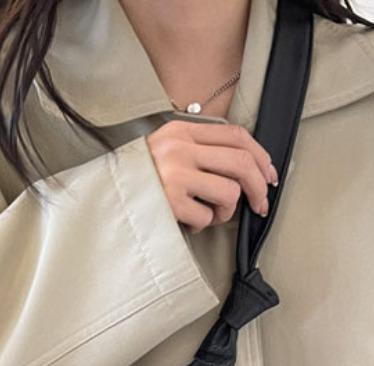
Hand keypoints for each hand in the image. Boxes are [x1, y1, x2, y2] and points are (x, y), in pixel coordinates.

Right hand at [145, 120, 278, 233]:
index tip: (269, 176)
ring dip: (226, 211)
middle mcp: (180, 149)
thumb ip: (198, 150)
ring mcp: (175, 175)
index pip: (236, 135)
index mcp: (182, 132)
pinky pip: (206, 217)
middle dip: (258, 187)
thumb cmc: (138, 180)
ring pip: (229, 192)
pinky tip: (187, 223)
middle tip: (260, 205)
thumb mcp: (166, 151)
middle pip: (241, 163)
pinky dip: (202, 226)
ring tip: (209, 215)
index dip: (261, 157)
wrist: (103, 198)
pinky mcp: (171, 201)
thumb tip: (242, 167)